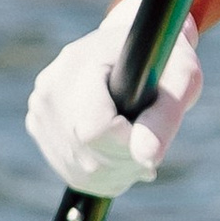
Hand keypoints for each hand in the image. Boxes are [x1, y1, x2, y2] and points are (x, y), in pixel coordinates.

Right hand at [26, 0, 201, 194]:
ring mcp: (40, 109)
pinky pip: (74, 172)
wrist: (136, 47)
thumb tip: (147, 158)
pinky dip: (104, 173)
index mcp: (80, 64)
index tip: (148, 127)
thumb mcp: (180, 77)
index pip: (95, 130)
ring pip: (82, 171)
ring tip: (137, 141)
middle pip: (89, 156)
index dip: (129, 141)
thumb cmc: (164, 58)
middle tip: (151, 140)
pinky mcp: (39, 128)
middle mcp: (50, 88)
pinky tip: (118, 147)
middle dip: (129, 160)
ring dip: (120, 170)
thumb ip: (164, 117)